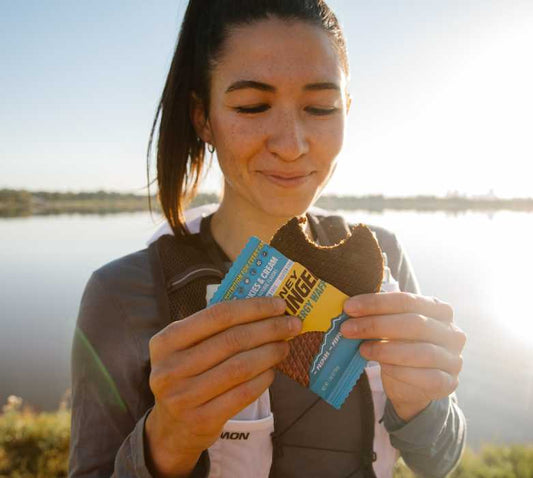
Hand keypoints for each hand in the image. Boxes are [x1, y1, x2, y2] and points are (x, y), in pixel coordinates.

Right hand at [145, 297, 301, 476]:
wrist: (169, 428)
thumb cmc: (184, 375)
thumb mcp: (183, 348)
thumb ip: (211, 329)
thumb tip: (263, 309)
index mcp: (166, 341)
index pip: (217, 315)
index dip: (253, 308)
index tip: (279, 304)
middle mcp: (170, 368)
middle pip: (232, 340)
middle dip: (269, 329)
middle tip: (292, 325)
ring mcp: (184, 397)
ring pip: (240, 367)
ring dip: (270, 353)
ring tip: (285, 346)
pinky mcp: (202, 420)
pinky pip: (243, 393)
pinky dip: (263, 379)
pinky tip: (272, 370)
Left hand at [340, 292, 465, 421]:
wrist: (413, 386)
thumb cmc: (400, 347)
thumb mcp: (392, 327)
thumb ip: (379, 316)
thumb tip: (350, 309)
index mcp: (438, 309)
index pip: (406, 300)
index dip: (376, 303)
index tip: (349, 307)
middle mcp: (451, 332)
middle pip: (413, 323)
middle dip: (375, 325)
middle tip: (347, 328)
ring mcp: (453, 358)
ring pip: (420, 351)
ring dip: (385, 350)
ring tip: (362, 349)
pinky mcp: (448, 383)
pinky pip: (424, 376)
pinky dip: (399, 371)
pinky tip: (382, 368)